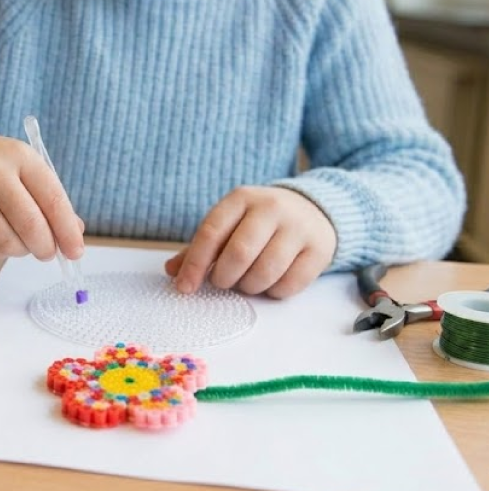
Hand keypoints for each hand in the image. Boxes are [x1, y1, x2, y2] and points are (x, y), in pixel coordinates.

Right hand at [0, 132, 84, 260]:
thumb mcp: (27, 168)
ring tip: (22, 241)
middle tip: (48, 252)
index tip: (75, 252)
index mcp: (19, 157)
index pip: (52, 200)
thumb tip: (73, 236)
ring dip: (22, 251)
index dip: (67, 231)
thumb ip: (51, 199)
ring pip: (7, 243)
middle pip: (30, 226)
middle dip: (46, 247)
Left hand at [165, 186, 336, 297]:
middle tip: (223, 282)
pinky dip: (274, 292)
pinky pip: (290, 285)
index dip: (195, 263)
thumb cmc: (259, 223)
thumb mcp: (229, 224)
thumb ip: (200, 247)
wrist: (313, 209)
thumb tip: (172, 270)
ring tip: (247, 281)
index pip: (211, 232)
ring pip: (265, 272)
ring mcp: (298, 227)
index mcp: (241, 198)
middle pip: (239, 254)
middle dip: (224, 278)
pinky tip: (271, 282)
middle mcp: (271, 208)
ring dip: (249, 287)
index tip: (184, 287)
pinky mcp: (319, 250)